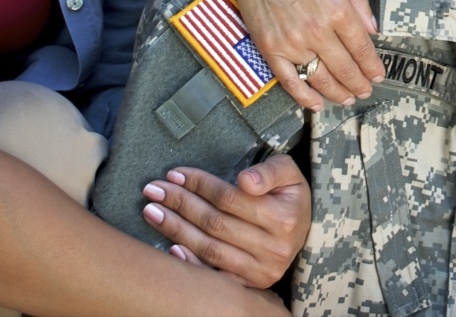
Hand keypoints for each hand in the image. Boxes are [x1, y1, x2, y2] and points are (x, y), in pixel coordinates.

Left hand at [140, 157, 310, 287]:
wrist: (303, 230)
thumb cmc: (289, 197)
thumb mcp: (289, 173)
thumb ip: (270, 171)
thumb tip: (245, 181)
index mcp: (283, 218)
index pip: (229, 198)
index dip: (199, 185)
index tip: (175, 174)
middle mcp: (273, 248)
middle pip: (214, 223)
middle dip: (180, 204)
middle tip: (153, 190)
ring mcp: (261, 271)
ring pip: (209, 249)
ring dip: (176, 229)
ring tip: (152, 212)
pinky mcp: (250, 285)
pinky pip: (214, 276)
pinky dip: (190, 262)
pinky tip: (170, 247)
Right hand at [225, 0, 384, 110]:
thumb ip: (358, 4)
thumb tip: (372, 30)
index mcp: (338, 11)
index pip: (362, 49)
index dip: (373, 66)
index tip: (379, 75)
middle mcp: (318, 31)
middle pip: (345, 68)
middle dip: (359, 83)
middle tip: (366, 91)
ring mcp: (292, 43)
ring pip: (321, 78)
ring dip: (338, 93)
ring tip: (348, 99)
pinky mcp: (270, 48)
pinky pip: (290, 80)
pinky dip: (304, 96)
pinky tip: (316, 104)